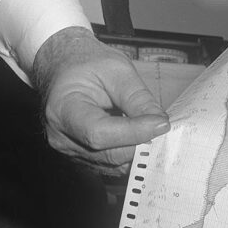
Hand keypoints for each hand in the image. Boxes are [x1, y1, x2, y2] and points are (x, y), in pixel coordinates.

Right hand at [31, 26, 170, 174]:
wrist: (64, 67)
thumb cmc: (88, 63)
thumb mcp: (117, 69)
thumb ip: (137, 97)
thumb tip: (160, 123)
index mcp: (62, 109)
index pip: (98, 132)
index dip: (134, 132)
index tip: (162, 124)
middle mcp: (61, 137)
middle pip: (108, 153)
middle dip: (141, 143)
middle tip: (166, 128)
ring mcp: (69, 151)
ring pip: (113, 164)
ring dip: (138, 151)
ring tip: (155, 130)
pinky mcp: (81, 157)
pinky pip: (110, 164)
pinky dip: (130, 153)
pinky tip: (142, 136)